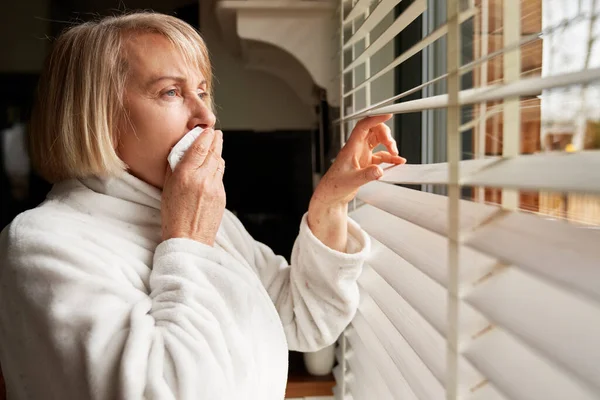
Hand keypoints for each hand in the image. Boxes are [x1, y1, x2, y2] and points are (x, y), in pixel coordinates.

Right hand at [161, 128, 225, 245]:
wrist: (188, 239)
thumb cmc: (172, 216)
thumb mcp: (167, 188)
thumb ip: (174, 168)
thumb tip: (180, 152)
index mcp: (185, 175)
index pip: (200, 147)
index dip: (205, 136)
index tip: (207, 130)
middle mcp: (202, 178)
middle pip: (213, 152)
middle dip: (216, 141)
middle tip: (216, 133)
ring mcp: (214, 187)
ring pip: (219, 163)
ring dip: (218, 153)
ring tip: (216, 147)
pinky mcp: (222, 196)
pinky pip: (220, 177)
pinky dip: (218, 169)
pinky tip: (214, 167)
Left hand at [311, 114, 405, 207]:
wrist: (331, 195)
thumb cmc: (335, 185)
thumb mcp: (352, 181)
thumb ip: (367, 175)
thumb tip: (379, 170)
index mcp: (351, 147)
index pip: (363, 126)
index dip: (375, 118)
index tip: (387, 115)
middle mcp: (357, 148)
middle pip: (373, 130)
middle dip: (385, 134)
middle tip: (392, 146)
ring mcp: (362, 155)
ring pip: (378, 141)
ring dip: (388, 144)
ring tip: (395, 154)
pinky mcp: (366, 163)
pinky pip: (381, 156)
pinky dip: (390, 157)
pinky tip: (397, 161)